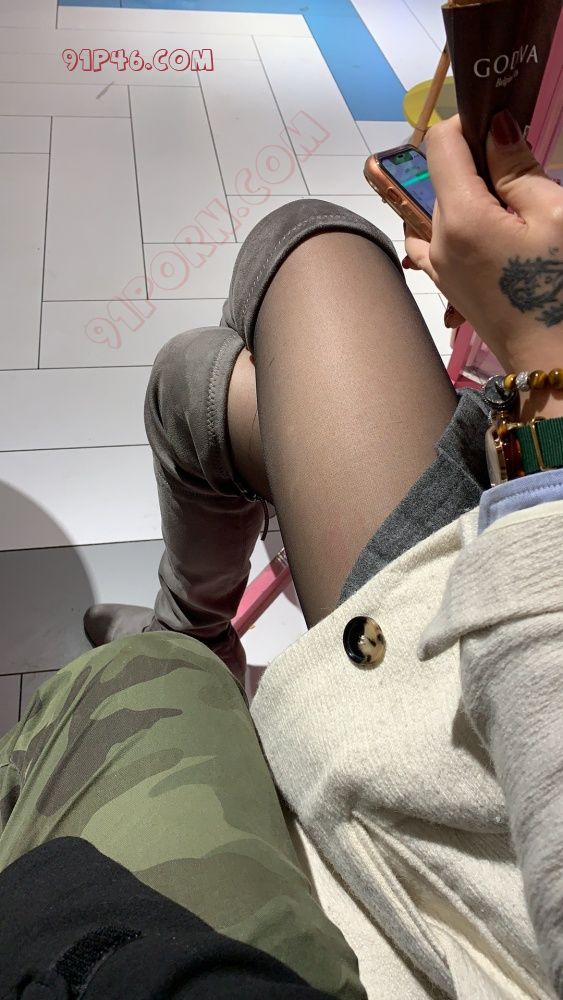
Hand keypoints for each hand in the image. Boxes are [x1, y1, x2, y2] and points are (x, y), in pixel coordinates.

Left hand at [405, 112, 562, 373]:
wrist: (554, 361)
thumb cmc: (560, 288)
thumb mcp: (555, 215)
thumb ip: (518, 169)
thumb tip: (495, 129)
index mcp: (460, 217)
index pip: (440, 143)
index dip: (470, 122)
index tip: (504, 125)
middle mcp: (436, 241)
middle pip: (441, 176)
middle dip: (478, 161)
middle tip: (523, 173)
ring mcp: (438, 267)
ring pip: (441, 207)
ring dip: (470, 194)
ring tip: (511, 208)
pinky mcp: (448, 285)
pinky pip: (439, 239)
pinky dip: (460, 222)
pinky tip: (492, 230)